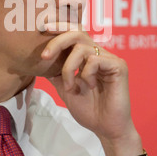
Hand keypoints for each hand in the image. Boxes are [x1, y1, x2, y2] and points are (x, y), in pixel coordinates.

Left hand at [41, 22, 142, 155]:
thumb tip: (38, 59)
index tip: (42, 27)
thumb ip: (55, 72)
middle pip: (76, 32)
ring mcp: (109, 58)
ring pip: (82, 47)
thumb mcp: (65, 87)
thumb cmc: (89, 109)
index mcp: (87, 56)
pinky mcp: (118, 66)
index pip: (73, 33)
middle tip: (44, 56)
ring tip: (69, 86)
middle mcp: (99, 53)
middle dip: (57, 42)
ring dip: (69, 68)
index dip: (59, 27)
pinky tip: (90, 86)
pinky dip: (86, 73)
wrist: (105, 128)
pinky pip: (95, 59)